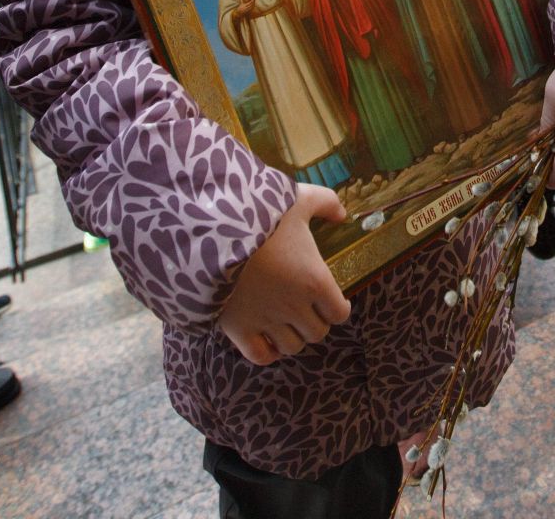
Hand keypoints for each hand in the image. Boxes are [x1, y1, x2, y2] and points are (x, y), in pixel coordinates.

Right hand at [216, 185, 350, 365]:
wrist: (212, 230)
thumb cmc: (259, 214)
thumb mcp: (297, 199)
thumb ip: (325, 203)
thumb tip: (342, 214)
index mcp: (315, 280)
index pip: (339, 313)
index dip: (337, 308)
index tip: (331, 300)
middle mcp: (295, 306)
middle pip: (317, 332)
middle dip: (315, 322)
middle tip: (307, 310)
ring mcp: (267, 321)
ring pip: (292, 347)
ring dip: (293, 336)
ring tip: (286, 322)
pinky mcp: (239, 329)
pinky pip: (261, 356)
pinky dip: (268, 352)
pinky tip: (267, 338)